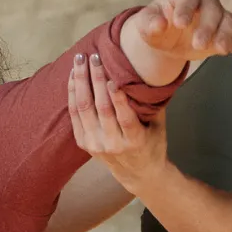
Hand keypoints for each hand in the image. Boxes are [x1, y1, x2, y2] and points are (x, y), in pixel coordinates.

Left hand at [68, 54, 169, 188]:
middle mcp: (112, 144)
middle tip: (94, 57)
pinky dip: (72, 92)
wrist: (138, 174)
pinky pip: (74, 114)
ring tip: (80, 59)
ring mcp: (95, 145)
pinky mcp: (83, 143)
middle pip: (100, 108)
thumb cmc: (152, 145)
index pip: (124, 117)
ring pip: (84, 108)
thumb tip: (150, 71)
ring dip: (80, 81)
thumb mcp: (159, 127)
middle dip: (96, 79)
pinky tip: (73, 75)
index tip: (112, 78)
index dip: (117, 98)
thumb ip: (152, 103)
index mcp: (135, 141)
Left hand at [128, 0, 231, 74]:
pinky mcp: (226, 34)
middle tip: (197, 44)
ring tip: (220, 51)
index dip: (185, 7)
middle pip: (212, 7)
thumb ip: (149, 22)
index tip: (180, 24)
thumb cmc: (157, 24)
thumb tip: (158, 25)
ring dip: (226, 35)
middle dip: (207, 25)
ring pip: (228, 21)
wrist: (167, 39)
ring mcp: (218, 15)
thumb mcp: (146, 23)